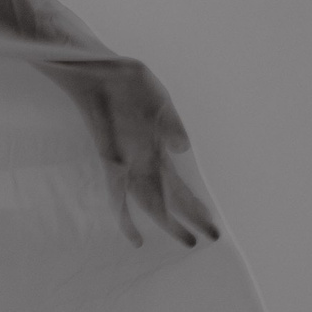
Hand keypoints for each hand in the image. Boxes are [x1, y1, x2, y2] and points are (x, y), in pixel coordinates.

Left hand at [37, 55, 219, 249]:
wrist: (100, 70)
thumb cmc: (129, 82)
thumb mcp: (159, 102)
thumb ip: (172, 124)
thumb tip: (184, 148)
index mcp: (157, 149)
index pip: (179, 185)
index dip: (194, 204)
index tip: (211, 220)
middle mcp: (143, 160)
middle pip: (170, 198)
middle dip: (190, 218)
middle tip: (212, 237)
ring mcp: (128, 162)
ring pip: (152, 202)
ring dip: (169, 223)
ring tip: (188, 241)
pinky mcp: (110, 159)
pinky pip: (117, 194)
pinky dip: (125, 218)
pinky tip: (135, 239)